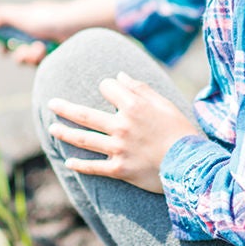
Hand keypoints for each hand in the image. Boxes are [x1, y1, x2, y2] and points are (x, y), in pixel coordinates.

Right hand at [0, 1, 68, 65]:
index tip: (1, 50)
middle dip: (18, 54)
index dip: (5, 42)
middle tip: (22, 54)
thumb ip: (2, 16)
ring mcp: (48, 46)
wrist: (75, 28)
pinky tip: (47, 52)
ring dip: (30, 56)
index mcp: (30, 20)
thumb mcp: (21, 15)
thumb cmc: (48, 19)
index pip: (13, 33)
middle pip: (20, 51)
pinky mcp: (56, 58)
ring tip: (39, 49)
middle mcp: (38, 33)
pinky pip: (42, 65)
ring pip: (30, 60)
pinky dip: (41, 59)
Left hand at [48, 72, 198, 192]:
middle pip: (85, 114)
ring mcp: (119, 148)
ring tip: (52, 128)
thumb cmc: (180, 131)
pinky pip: (95, 167)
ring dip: (65, 133)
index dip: (107, 87)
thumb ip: (139, 88)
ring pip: (84, 139)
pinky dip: (80, 165)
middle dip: (65, 108)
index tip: (110, 90)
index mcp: (133, 106)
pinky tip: (68, 162)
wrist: (193, 166)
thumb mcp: (163, 103)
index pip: (106, 88)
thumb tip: (119, 76)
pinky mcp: (120, 169)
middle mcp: (122, 125)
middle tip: (51, 103)